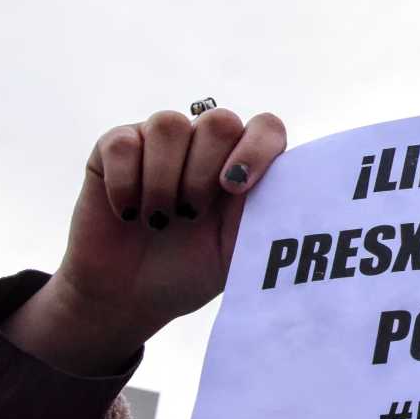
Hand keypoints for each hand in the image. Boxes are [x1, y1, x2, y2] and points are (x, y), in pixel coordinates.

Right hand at [9, 107, 287, 373]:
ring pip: (169, 124)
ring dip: (163, 180)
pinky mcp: (115, 148)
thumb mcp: (239, 254)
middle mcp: (204, 145)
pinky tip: (127, 214)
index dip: (257, 148)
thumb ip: (269, 220)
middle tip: (190, 216)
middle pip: (219, 120)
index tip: (235, 188)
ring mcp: (160, 142)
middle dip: (203, 173)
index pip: (266, 128)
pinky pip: (124, 143)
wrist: (129, 297)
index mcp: (243, 165)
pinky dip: (126, 184)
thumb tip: (304, 200)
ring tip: (159, 220)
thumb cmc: (192, 272)